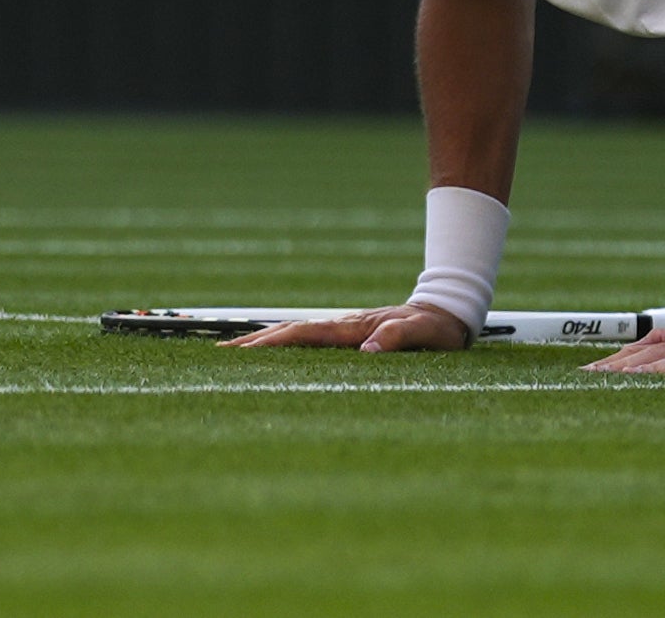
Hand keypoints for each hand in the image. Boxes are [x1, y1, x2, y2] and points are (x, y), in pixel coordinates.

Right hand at [221, 303, 474, 351]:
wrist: (448, 311)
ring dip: (263, 343)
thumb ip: (399, 338)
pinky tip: (273, 354)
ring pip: (295, 334)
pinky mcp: (347, 335)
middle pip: (289, 332)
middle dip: (254, 342)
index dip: (272, 344)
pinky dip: (283, 345)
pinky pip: (308, 340)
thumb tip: (367, 348)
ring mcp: (343, 329)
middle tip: (217, 354)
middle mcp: (342, 326)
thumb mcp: (426, 335)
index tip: (241, 352)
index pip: (304, 335)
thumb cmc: (439, 328)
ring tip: (231, 353)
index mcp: (353, 328)